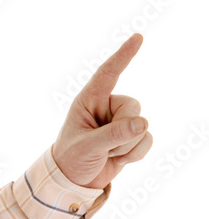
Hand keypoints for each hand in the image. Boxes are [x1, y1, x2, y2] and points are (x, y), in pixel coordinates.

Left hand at [51, 33, 152, 189]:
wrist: (75, 180)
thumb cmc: (71, 158)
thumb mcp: (87, 147)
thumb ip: (113, 135)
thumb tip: (142, 123)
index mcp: (88, 101)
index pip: (108, 74)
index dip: (123, 56)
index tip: (137, 38)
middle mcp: (107, 107)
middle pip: (133, 108)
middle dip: (122, 131)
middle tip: (101, 145)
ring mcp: (121, 121)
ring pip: (142, 126)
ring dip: (125, 146)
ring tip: (105, 152)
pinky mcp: (132, 136)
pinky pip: (147, 140)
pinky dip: (134, 154)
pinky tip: (117, 158)